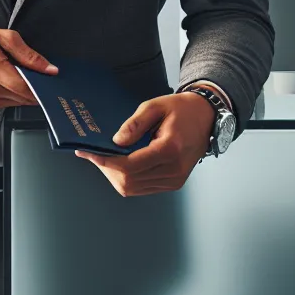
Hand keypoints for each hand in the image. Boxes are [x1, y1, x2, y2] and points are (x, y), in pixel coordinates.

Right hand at [0, 26, 56, 109]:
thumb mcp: (3, 36)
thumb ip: (28, 54)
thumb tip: (49, 69)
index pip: (26, 86)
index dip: (43, 84)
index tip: (54, 78)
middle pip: (25, 96)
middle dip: (39, 88)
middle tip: (48, 77)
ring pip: (20, 101)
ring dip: (30, 91)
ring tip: (32, 76)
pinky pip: (12, 102)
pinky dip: (20, 94)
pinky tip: (19, 81)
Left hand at [77, 92, 214, 197]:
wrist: (205, 117)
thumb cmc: (180, 109)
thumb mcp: (154, 106)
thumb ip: (134, 124)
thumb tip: (116, 142)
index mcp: (169, 149)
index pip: (129, 165)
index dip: (105, 162)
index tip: (88, 153)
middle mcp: (174, 170)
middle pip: (128, 180)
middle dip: (106, 169)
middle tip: (93, 154)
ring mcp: (175, 180)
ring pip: (133, 188)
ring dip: (115, 175)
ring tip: (105, 158)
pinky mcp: (174, 183)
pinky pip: (143, 188)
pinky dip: (128, 178)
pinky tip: (121, 164)